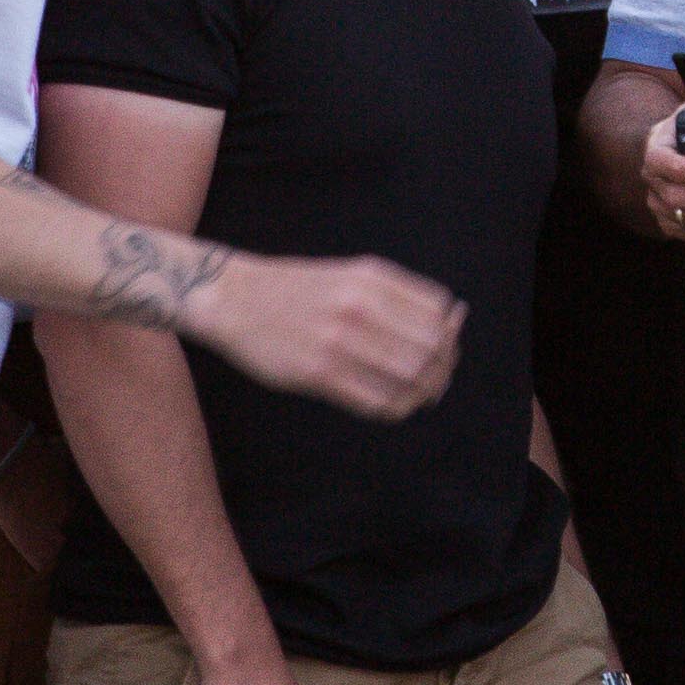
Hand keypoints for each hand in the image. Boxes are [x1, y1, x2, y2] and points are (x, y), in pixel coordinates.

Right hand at [199, 253, 464, 417]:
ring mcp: (340, 341)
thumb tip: (451, 321)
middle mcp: (361, 306)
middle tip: (436, 381)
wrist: (233, 298)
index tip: (442, 350)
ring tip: (417, 396)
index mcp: (372, 278)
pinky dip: (394, 408)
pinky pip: (377, 401)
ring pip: (409, 378)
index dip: (449, 336)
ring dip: (422, 393)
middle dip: (442, 369)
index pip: (439, 313)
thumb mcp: (350, 276)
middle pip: (430, 348)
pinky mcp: (319, 374)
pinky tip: (390, 404)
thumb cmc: (298, 291)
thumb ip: (396, 296)